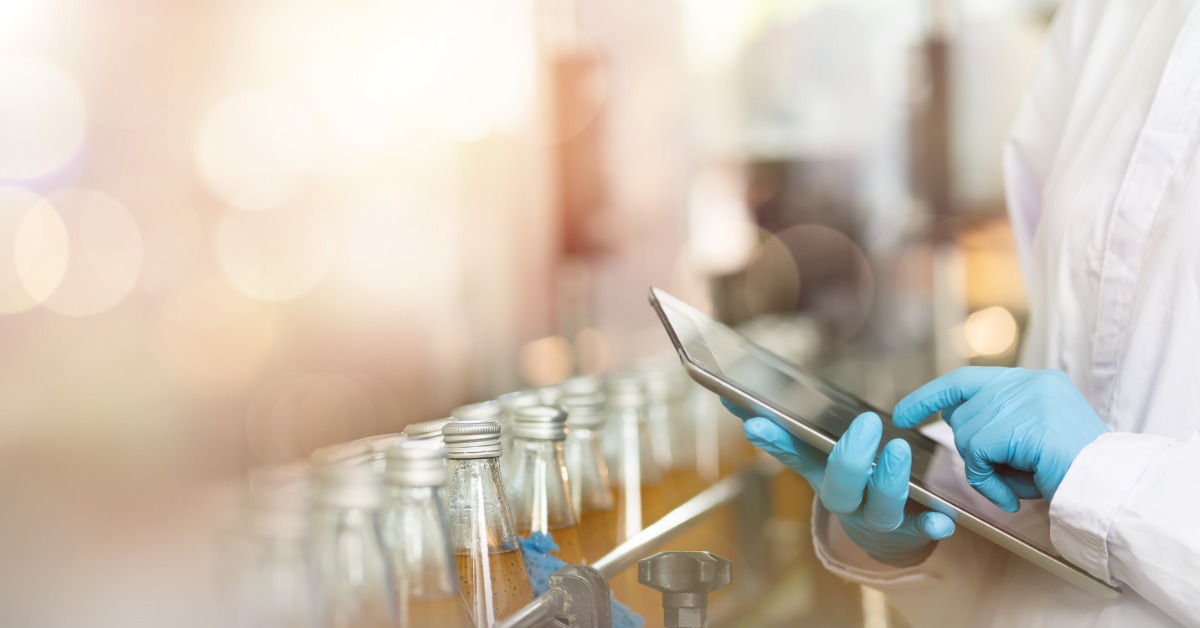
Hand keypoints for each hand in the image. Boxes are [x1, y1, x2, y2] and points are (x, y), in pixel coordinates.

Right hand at [724, 399, 954, 564]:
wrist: (882, 532)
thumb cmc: (851, 480)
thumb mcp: (819, 455)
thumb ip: (786, 431)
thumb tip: (733, 398)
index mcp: (821, 475)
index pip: (793, 455)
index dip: (774, 441)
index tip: (756, 424)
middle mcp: (846, 501)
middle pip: (839, 487)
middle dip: (850, 457)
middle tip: (866, 423)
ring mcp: (877, 517)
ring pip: (881, 509)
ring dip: (889, 482)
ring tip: (900, 451)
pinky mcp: (913, 529)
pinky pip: (924, 531)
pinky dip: (933, 525)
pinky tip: (944, 519)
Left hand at [893, 367, 1108, 511]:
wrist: (1111, 489)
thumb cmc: (1073, 474)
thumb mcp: (1034, 438)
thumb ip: (999, 424)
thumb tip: (953, 421)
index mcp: (1034, 381)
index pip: (966, 379)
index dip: (930, 396)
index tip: (902, 413)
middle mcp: (1029, 383)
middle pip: (963, 415)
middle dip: (974, 452)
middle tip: (1009, 474)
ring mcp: (1026, 401)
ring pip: (967, 436)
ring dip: (986, 470)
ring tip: (1021, 481)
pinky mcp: (1020, 425)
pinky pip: (976, 455)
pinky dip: (988, 481)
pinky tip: (1013, 494)